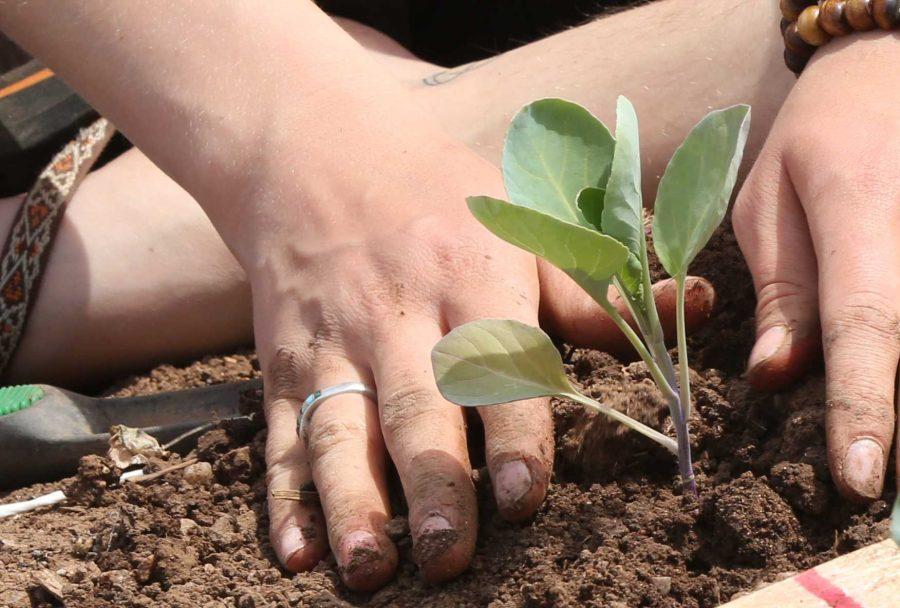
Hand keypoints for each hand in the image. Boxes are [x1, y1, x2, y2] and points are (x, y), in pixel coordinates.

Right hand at [250, 132, 714, 589]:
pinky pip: (282, 432)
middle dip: (432, 484)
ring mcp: (332, 340)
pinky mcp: (283, 360)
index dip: (512, 426)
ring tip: (368, 571)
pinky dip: (285, 497)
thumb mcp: (519, 224)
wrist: (316, 154)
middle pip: (413, 406)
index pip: (495, 357)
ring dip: (352, 503)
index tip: (524, 493)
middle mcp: (396, 312)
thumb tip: (694, 303)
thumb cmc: (437, 196)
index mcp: (469, 275)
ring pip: (340, 429)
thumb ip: (596, 286)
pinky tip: (294, 554)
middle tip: (447, 558)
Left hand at [734, 33, 899, 502]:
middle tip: (878, 490)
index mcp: (860, 214)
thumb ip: (781, 292)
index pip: (864, 324)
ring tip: (884, 449)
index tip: (858, 479)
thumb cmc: (815, 139)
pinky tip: (892, 384)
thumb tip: (773, 377)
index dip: (863, 407)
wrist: (887, 72)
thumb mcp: (769, 204)